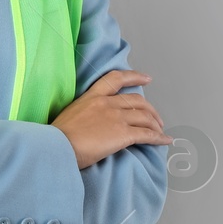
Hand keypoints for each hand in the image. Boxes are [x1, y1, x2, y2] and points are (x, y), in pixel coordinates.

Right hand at [50, 69, 173, 169]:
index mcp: (91, 97)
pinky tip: (165, 141)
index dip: (134, 77)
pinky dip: (159, 138)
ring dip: (156, 124)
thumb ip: (85, 114)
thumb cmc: (58, 136)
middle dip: (150, 109)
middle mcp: (106, 104)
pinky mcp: (123, 134)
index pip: (115, 79)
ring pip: (145, 117)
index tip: (146, 78)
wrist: (57, 146)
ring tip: (159, 131)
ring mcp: (116, 118)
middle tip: (155, 118)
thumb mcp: (71, 115)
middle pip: (137, 101)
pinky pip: (147, 134)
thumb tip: (93, 123)